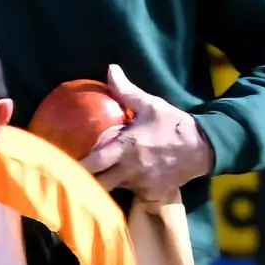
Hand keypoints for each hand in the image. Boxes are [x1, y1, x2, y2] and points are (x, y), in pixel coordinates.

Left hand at [81, 64, 214, 203]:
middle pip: (98, 185)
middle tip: (72, 178)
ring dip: (105, 185)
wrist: (203, 148)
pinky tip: (124, 182)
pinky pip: (131, 195)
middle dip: (85, 184)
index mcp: (126, 147)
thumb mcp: (150, 105)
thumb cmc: (174, 125)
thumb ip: (127, 91)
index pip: (94, 163)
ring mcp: (141, 185)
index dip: (76, 167)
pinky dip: (126, 190)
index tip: (61, 166)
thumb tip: (110, 69)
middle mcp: (130, 170)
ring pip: (113, 190)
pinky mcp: (151, 195)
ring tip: (95, 180)